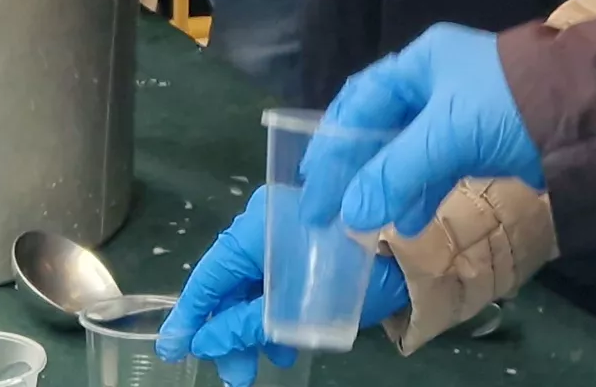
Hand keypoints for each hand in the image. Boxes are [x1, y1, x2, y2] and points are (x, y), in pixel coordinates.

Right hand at [158, 187, 413, 384]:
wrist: (422, 251)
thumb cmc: (358, 274)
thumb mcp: (296, 306)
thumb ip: (248, 322)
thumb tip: (205, 341)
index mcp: (257, 228)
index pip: (210, 275)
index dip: (190, 314)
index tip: (173, 348)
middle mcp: (268, 224)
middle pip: (232, 284)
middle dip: (230, 333)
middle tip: (237, 375)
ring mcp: (292, 233)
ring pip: (258, 286)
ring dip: (257, 328)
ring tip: (271, 363)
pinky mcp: (313, 246)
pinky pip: (282, 281)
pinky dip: (280, 314)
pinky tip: (290, 344)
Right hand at [309, 25, 544, 240]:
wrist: (588, 112)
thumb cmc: (509, 106)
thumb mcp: (446, 134)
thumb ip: (395, 172)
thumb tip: (349, 214)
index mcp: (421, 62)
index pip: (359, 101)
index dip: (332, 144)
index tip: (313, 188)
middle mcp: (436, 81)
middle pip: (380, 125)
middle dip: (355, 167)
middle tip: (329, 207)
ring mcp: (460, 112)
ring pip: (408, 150)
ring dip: (386, 185)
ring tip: (363, 224)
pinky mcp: (482, 141)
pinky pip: (436, 167)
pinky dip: (418, 192)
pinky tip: (407, 222)